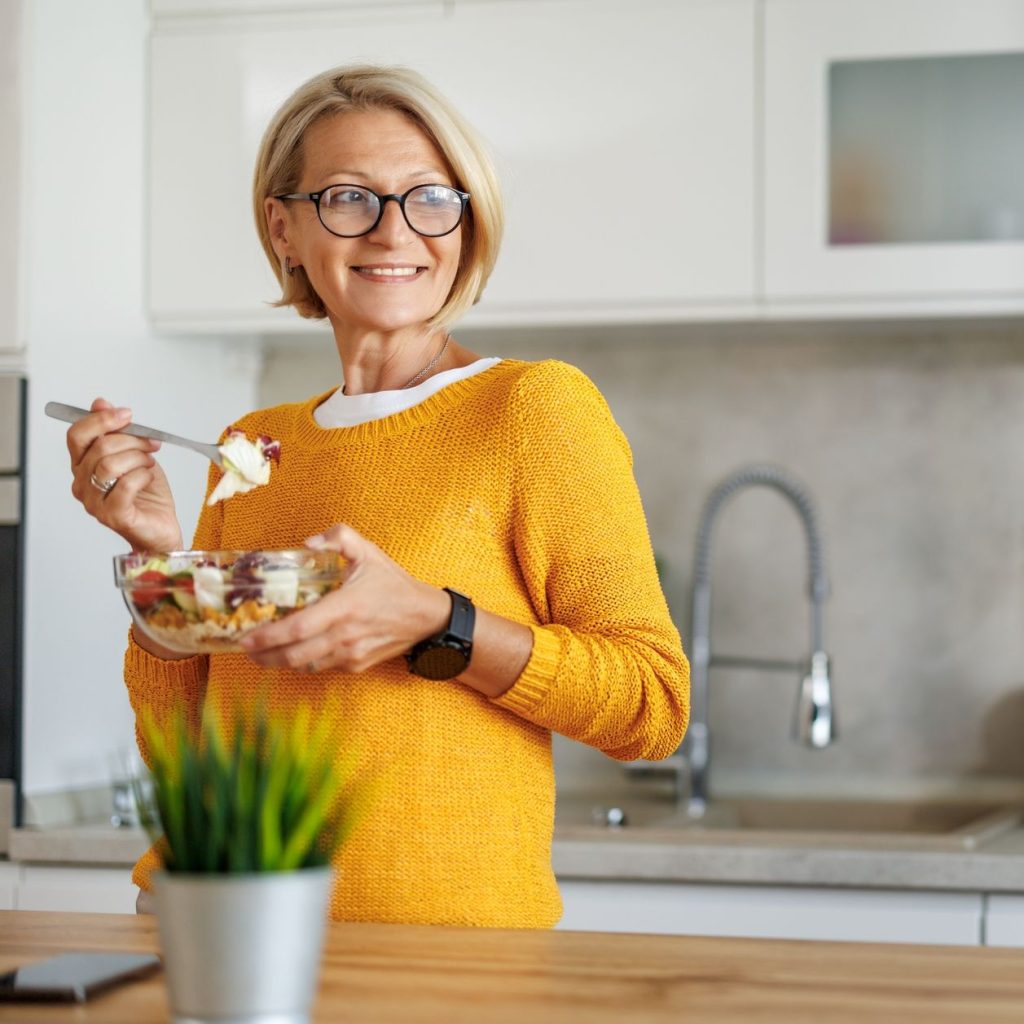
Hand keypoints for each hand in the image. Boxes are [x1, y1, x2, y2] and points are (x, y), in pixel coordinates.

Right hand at [67, 398, 183, 552]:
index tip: (127, 414)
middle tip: (151, 443)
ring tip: (150, 462)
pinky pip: (124, 485)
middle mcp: (82, 484)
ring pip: (109, 465)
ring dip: (137, 457)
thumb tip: (99, 402)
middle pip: (98, 447)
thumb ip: (116, 431)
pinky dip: (142, 475)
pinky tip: (149, 477)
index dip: (101, 420)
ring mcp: (95, 502)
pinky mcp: (113, 516)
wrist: (160, 528)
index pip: (77, 435)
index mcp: (83, 466)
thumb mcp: (135, 454)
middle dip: (131, 439)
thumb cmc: (147, 494)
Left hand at [240, 523, 449, 673]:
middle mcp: (345, 635)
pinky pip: (323, 667)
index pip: (297, 628)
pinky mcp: (357, 666)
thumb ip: (338, 538)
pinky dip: (307, 661)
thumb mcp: (368, 552)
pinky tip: (298, 651)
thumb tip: (308, 543)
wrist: (425, 616)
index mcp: (344, 607)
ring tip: (264, 653)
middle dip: (263, 656)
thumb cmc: (393, 583)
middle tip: (246, 649)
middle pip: (293, 655)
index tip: (246, 638)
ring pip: (305, 665)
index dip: (267, 636)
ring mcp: (351, 654)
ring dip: (281, 662)